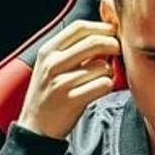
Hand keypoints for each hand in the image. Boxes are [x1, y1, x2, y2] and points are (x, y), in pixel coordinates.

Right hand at [18, 19, 120, 139]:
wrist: (36, 127)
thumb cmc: (50, 93)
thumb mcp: (53, 65)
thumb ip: (74, 48)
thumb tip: (104, 31)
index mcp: (48, 51)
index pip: (79, 27)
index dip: (101, 27)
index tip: (113, 32)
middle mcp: (52, 64)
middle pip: (94, 42)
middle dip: (113, 44)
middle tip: (119, 51)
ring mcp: (61, 82)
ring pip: (102, 66)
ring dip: (109, 71)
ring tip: (100, 78)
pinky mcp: (71, 100)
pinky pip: (103, 85)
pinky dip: (106, 86)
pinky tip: (98, 90)